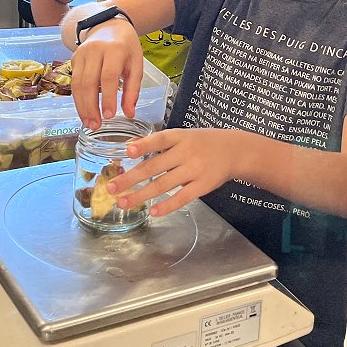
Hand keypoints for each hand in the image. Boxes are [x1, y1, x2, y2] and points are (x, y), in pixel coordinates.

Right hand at [71, 18, 142, 128]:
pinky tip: (84, 111)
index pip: (108, 76)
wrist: (108, 25)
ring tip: (89, 122)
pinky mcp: (74, 58)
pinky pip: (74, 81)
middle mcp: (94, 50)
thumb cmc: (126, 47)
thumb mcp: (136, 64)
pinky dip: (78, 98)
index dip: (107, 97)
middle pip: (88, 82)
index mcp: (114, 49)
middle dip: (90, 106)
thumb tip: (129, 113)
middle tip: (95, 125)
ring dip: (81, 106)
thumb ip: (133, 89)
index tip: (109, 115)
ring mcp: (81, 53)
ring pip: (77, 84)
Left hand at [106, 127, 246, 216]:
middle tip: (111, 187)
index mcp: (180, 137)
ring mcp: (195, 170)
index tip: (127, 151)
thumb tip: (129, 146)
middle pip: (155, 166)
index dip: (143, 145)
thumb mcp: (182, 135)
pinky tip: (152, 211)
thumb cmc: (202, 142)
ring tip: (124, 202)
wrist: (235, 150)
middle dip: (131, 178)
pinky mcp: (203, 186)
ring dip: (142, 195)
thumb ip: (157, 142)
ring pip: (164, 184)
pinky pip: (182, 197)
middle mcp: (186, 152)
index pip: (159, 139)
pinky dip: (167, 205)